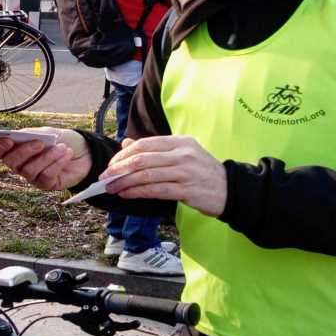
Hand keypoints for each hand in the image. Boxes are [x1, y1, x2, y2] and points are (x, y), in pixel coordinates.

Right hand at [0, 127, 89, 190]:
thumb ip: (29, 134)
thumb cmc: (59, 140)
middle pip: (10, 162)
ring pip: (29, 170)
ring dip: (46, 157)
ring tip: (60, 147)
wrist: (83, 150)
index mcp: (14, 148)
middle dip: (24, 151)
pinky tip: (66, 153)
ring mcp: (31, 176)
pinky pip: (45, 176)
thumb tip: (16, 136)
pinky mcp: (45, 184)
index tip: (7, 141)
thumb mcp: (44, 132)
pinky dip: (57, 163)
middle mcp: (19, 164)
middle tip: (40, 142)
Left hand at [101, 135, 226, 216]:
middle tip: (105, 177)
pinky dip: (138, 192)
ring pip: (147, 176)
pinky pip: (156, 190)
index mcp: (180, 141)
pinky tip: (127, 194)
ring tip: (112, 188)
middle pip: (143, 159)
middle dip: (119, 169)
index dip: (124, 154)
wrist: (230, 189)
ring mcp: (186, 172)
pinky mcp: (187, 190)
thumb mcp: (182, 154)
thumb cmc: (202, 171)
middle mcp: (183, 154)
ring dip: (125, 183)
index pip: (145, 144)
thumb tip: (126, 144)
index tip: (111, 164)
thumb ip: (155, 149)